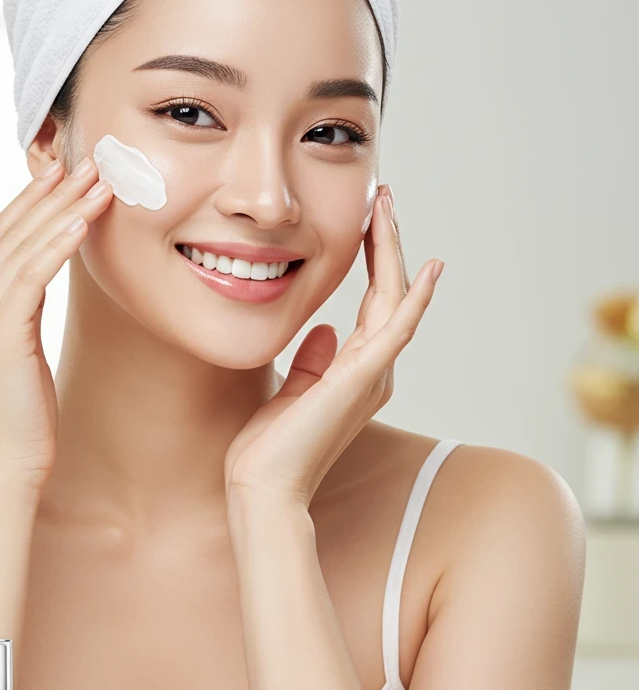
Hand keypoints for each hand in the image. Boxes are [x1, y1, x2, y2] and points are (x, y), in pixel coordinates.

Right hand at [0, 156, 112, 490]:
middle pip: (5, 234)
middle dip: (48, 195)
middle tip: (86, 162)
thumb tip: (33, 292)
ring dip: (62, 208)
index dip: (29, 205)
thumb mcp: (13, 362)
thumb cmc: (18, 427)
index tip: (61, 177)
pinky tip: (85, 218)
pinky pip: (31, 273)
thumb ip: (14, 321)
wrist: (3, 474)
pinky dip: (58, 241)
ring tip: (98, 179)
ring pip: (20, 246)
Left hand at [223, 185, 442, 505]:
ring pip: (394, 301)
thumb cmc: (270, 451)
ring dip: (394, 254)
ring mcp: (372, 375)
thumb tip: (322, 330)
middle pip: (389, 294)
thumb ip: (311, 362)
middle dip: (387, 244)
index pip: (371, 304)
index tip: (369, 221)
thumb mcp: (290, 392)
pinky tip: (426, 268)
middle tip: (384, 199)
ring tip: (389, 210)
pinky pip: (396, 329)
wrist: (263, 489)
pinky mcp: (362, 379)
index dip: (374, 261)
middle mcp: (373, 372)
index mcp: (355, 372)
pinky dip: (414, 298)